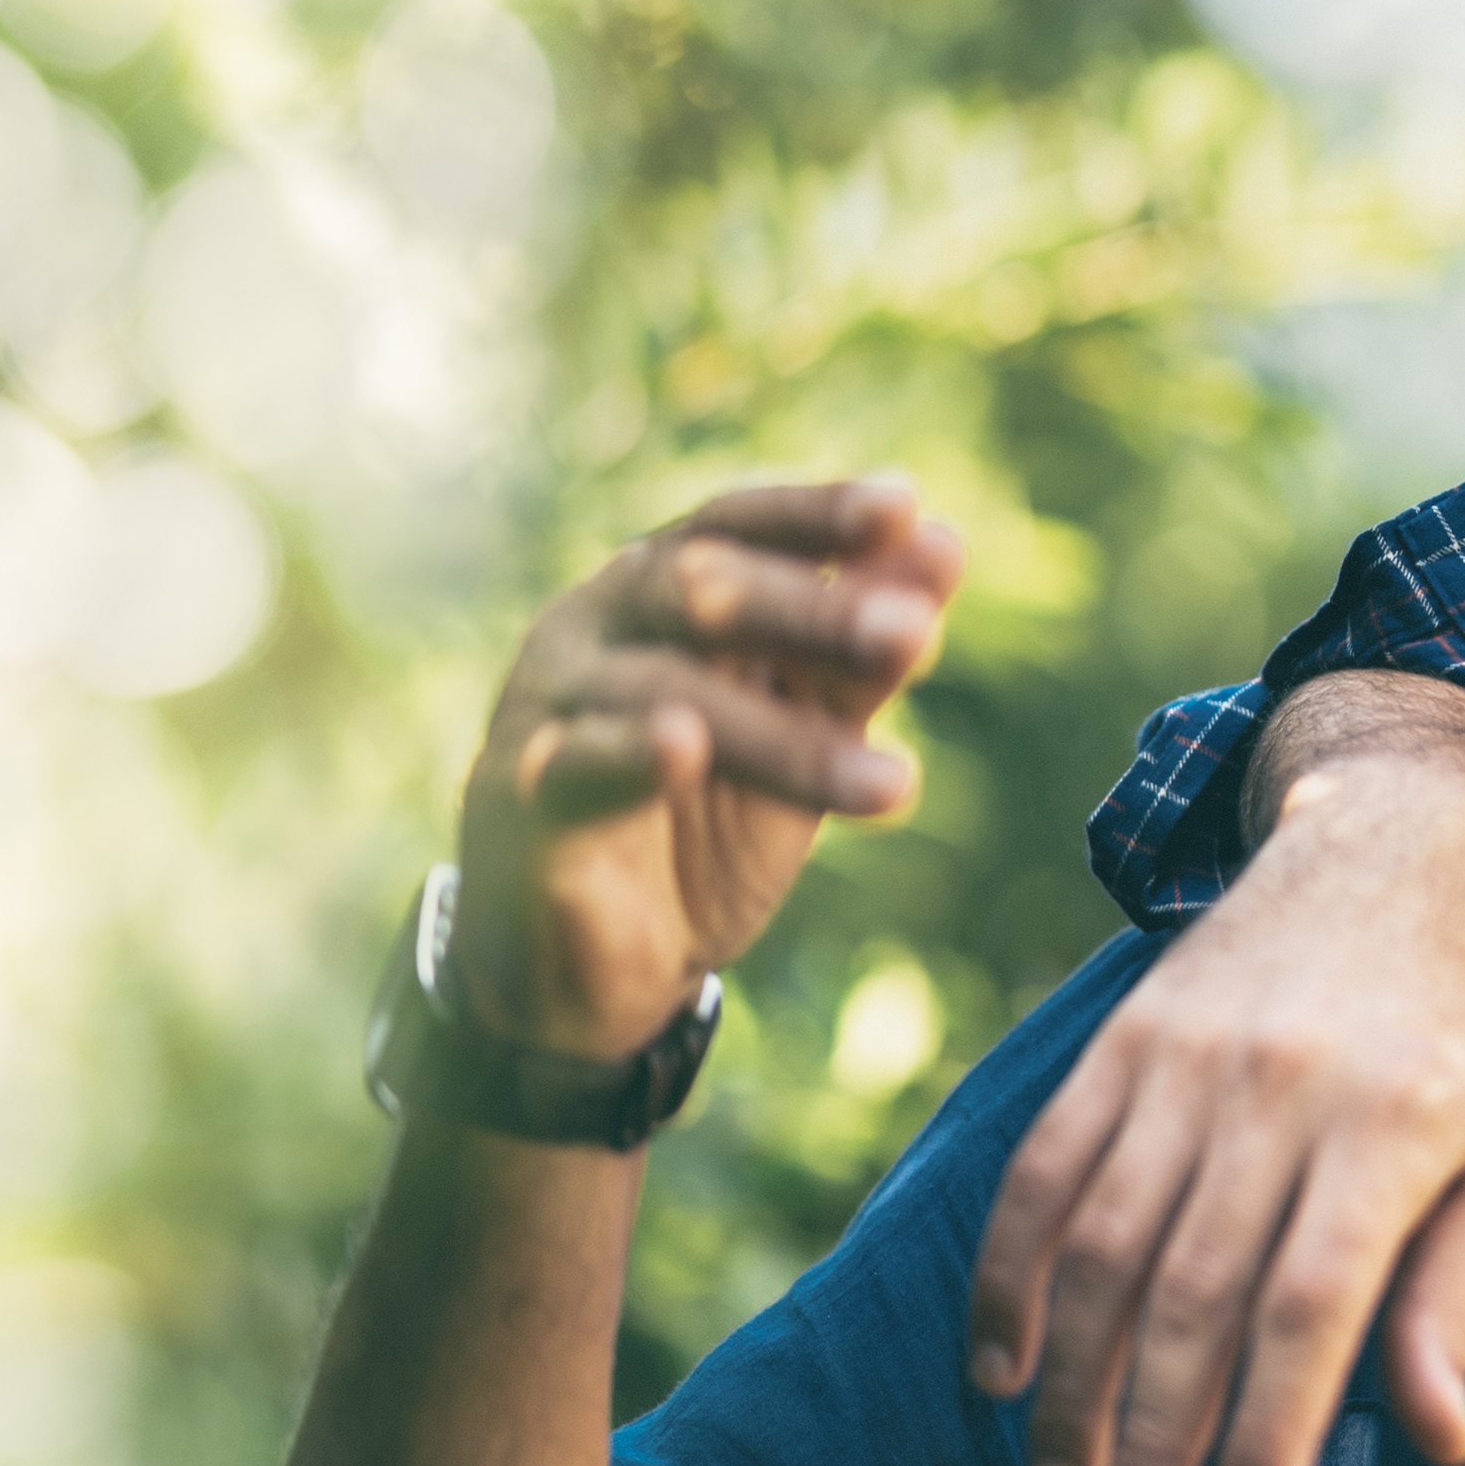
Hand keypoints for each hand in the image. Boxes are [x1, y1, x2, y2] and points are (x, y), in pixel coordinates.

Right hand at [452, 476, 960, 1061]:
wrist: (590, 957)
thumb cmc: (702, 815)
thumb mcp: (801, 729)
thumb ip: (860, 654)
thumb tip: (944, 547)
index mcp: (659, 586)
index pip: (737, 525)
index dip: (815, 514)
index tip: (904, 508)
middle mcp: (596, 623)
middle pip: (701, 589)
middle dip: (816, 611)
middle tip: (915, 634)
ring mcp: (549, 701)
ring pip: (667, 691)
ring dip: (788, 738)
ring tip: (893, 782)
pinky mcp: (520, 793)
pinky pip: (577, 761)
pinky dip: (633, 752)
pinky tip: (686, 748)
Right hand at [966, 674, 1464, 1465]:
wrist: (1403, 846)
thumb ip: (1460, 1303)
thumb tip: (1441, 1444)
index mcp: (1396, 1124)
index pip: (1312, 1303)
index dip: (1268, 1426)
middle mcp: (1283, 1088)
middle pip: (1191, 1290)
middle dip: (1150, 1437)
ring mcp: (1189, 1059)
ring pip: (1100, 1244)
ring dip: (1069, 1383)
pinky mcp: (1123, 1041)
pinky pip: (1042, 1172)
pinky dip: (1008, 1279)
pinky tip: (1000, 1374)